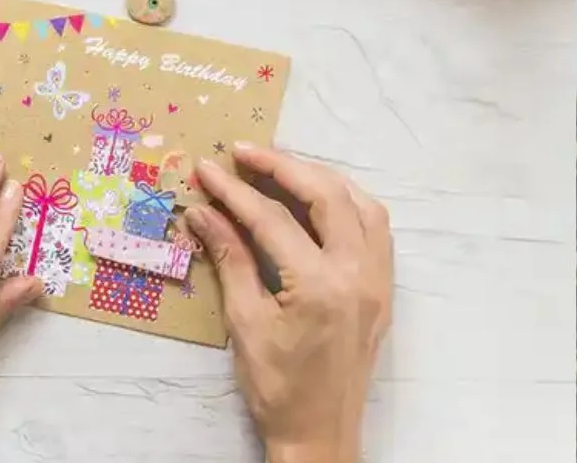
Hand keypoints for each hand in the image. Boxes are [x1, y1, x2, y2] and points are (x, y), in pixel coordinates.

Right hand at [185, 145, 391, 462]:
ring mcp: (378, 281)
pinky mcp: (383, 289)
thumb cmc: (276, 386)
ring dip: (320, 178)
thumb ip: (229, 258)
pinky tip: (319, 201)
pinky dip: (347, 203)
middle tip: (243, 152)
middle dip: (283, 166)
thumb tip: (202, 212)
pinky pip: (376, 229)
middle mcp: (358, 275)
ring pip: (361, 205)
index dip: (235, 191)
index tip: (207, 169)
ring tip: (280, 169)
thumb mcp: (244, 322)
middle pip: (326, 195)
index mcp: (320, 286)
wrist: (320, 433)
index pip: (273, 219)